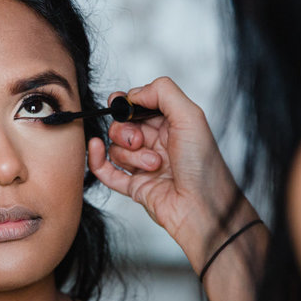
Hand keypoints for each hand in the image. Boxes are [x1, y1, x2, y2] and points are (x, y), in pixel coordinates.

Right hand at [87, 77, 256, 271]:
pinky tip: (96, 149)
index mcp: (170, 124)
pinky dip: (97, 159)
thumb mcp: (191, 116)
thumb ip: (162, 93)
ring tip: (154, 165)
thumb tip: (133, 93)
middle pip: (121, 126)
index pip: (137, 106)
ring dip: (130, 155)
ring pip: (115, 148)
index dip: (127, 106)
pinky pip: (106, 171)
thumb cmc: (203, 166)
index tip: (124, 107)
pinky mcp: (134, 186)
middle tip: (140, 141)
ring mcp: (143, 165)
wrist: (202, 207)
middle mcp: (156, 142)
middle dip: (126, 131)